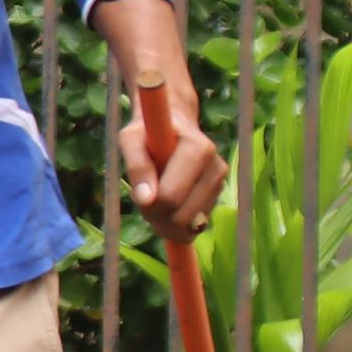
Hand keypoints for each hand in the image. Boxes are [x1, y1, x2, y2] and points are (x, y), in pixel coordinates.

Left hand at [117, 67, 226, 239]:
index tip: (138, 196)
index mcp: (198, 149)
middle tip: (143, 202)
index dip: (150, 205)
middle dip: (157, 217)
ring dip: (166, 221)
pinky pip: (195, 225)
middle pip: (182, 216)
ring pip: (190, 225)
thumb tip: (146, 199)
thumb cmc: (148, 131)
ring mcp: (220, 184)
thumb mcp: (131, 138)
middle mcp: (216, 167)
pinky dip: (178, 223)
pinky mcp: (218, 197)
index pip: (171, 196)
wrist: (174, 126)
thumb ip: (136, 165)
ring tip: (156, 199)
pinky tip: (169, 205)